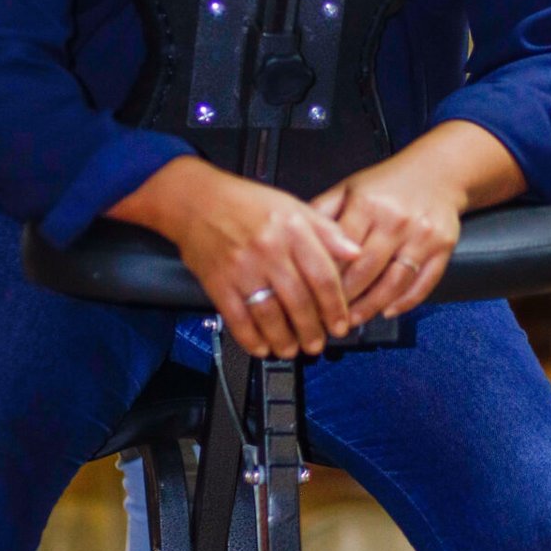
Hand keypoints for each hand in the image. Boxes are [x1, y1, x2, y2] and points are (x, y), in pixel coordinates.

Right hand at [111, 159, 362, 358]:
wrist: (196, 201)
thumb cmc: (245, 203)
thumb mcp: (293, 206)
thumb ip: (327, 231)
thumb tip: (355, 253)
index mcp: (292, 230)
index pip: (323, 276)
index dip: (335, 306)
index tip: (340, 323)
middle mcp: (269, 249)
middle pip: (299, 301)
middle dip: (313, 330)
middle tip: (318, 343)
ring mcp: (242, 268)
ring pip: (270, 315)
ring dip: (285, 340)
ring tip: (292, 349)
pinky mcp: (218, 283)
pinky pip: (238, 319)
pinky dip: (252, 339)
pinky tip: (262, 347)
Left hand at [312, 146, 467, 324]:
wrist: (438, 171)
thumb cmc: (388, 184)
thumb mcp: (350, 188)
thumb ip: (323, 213)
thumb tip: (294, 240)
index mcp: (367, 205)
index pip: (340, 252)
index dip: (323, 278)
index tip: (309, 296)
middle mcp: (395, 221)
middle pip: (365, 272)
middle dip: (343, 300)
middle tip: (326, 318)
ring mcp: (422, 236)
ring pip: (394, 283)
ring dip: (371, 308)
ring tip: (352, 321)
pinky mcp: (443, 248)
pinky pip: (423, 283)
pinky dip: (405, 302)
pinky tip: (387, 311)